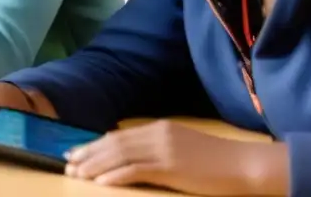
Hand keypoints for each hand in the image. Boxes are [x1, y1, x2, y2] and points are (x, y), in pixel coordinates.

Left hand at [65, 120, 287, 194]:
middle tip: (67, 164)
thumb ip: (158, 148)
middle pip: (115, 143)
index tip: (76, 153)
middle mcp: (158, 134)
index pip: (120, 136)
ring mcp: (164, 150)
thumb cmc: (216, 161)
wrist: (243, 165)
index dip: (95, 145)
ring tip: (76, 174)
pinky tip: (100, 183)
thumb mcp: (182, 147)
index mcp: (161, 127)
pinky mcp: (170, 167)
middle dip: (88, 154)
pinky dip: (115, 176)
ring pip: (120, 155)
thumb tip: (132, 157)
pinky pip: (135, 170)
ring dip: (95, 166)